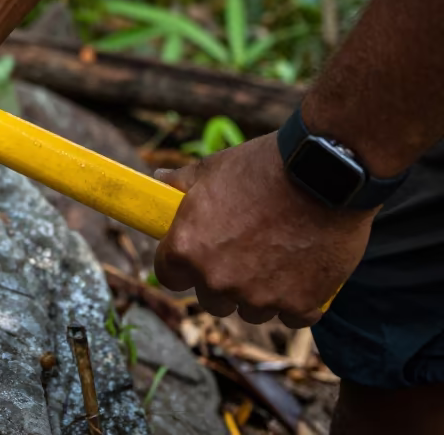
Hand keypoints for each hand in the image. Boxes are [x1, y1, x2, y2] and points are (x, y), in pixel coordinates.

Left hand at [153, 133, 373, 327]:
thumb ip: (180, 181)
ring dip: (258, 293)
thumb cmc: (261, 168)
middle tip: (240, 254)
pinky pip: (292, 316)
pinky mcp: (301, 304)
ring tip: (275, 258)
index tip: (192, 255)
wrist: (325, 173)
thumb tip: (159, 178)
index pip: (168, 277)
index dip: (179, 266)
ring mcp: (260, 297)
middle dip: (220, 282)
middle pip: (210, 300)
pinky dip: (297, 300)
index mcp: (187, 249)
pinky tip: (303, 272)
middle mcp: (218, 280)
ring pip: (251, 311)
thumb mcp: (211, 168)